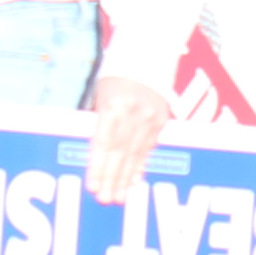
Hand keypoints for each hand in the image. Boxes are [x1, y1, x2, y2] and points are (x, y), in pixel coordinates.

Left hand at [84, 75, 164, 203]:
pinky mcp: (162, 119)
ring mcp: (150, 117)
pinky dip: (140, 166)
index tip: (93, 187)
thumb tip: (94, 156)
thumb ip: (98, 124)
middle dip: (112, 178)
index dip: (98, 167)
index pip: (104, 143)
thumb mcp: (100, 97)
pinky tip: (134, 181)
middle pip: (120, 153)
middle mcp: (134, 113)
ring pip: (136, 154)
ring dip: (126, 178)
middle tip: (106, 199)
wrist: (146, 55)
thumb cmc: (115, 78)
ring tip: (118, 196)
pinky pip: (149, 148)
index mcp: (114, 106)